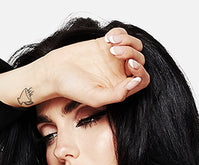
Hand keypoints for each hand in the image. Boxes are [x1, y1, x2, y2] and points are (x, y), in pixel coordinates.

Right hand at [30, 27, 149, 106]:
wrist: (56, 71)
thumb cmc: (73, 88)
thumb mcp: (96, 97)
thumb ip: (118, 94)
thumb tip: (136, 82)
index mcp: (120, 87)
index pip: (142, 79)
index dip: (141, 71)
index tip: (129, 66)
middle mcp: (119, 73)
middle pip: (140, 60)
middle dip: (132, 54)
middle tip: (115, 53)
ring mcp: (114, 58)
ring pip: (134, 45)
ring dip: (127, 42)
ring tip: (111, 44)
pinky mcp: (105, 43)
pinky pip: (122, 34)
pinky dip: (119, 33)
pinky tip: (107, 39)